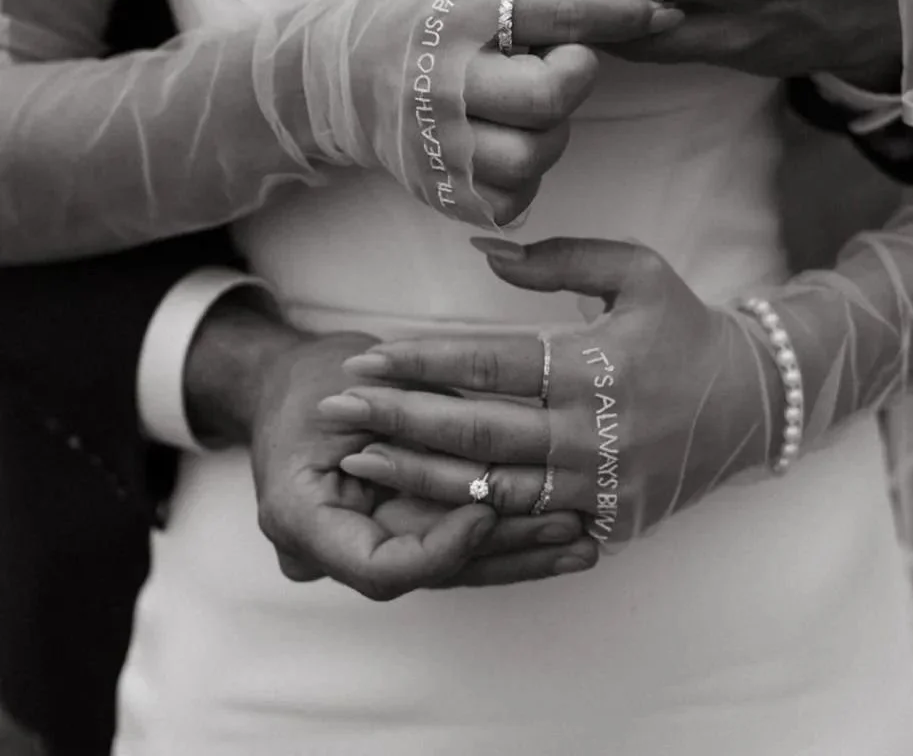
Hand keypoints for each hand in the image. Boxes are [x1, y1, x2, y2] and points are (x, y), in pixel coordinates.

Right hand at [185, 302, 595, 598]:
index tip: (486, 510)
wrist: (288, 387)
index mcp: (301, 519)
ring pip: (453, 567)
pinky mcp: (404, 532)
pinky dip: (508, 537)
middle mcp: (333, 554)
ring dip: (520, 553)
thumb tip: (474, 439)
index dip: (440, 548)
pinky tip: (564, 535)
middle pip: (429, 573)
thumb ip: (405, 419)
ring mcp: (370, 548)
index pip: (380, 568)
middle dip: (503, 550)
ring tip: (584, 541)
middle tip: (568, 532)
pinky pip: (458, 546)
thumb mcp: (351, 386)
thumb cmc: (315, 379)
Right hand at [316, 0, 672, 226]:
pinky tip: (510, 141)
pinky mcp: (440, 190)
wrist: (339, 78)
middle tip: (570, 63)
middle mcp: (443, 81)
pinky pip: (512, 198)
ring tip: (532, 107)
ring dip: (551, 131)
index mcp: (458, 15)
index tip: (662, 10)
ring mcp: (438, 143)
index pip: (558, 12)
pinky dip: (525, 175)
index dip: (621, 11)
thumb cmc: (419, 13)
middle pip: (548, 97)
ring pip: (532, 156)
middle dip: (577, 78)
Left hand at [323, 238, 777, 544]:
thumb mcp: (636, 271)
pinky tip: (422, 507)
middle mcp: (594, 433)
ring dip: (419, 476)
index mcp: (596, 365)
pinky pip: (528, 524)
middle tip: (339, 409)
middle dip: (399, 420)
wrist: (754, 407)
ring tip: (360, 460)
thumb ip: (559, 257)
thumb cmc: (686, 328)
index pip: (489, 365)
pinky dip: (472, 515)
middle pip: (477, 432)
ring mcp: (600, 487)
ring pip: (492, 488)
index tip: (367, 355)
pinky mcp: (607, 522)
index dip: (422, 361)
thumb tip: (484, 250)